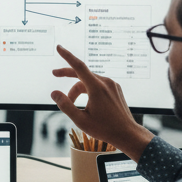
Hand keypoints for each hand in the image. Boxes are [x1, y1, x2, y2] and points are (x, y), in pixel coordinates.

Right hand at [51, 45, 152, 161]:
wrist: (127, 134)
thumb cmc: (104, 129)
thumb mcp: (81, 120)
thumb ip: (66, 105)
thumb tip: (54, 93)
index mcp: (97, 88)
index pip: (78, 66)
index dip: (67, 56)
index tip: (59, 47)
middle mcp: (105, 82)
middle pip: (82, 74)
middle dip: (68, 75)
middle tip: (54, 74)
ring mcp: (112, 85)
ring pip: (89, 81)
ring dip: (78, 89)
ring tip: (72, 104)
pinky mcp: (116, 89)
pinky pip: (98, 85)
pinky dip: (88, 90)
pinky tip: (86, 103)